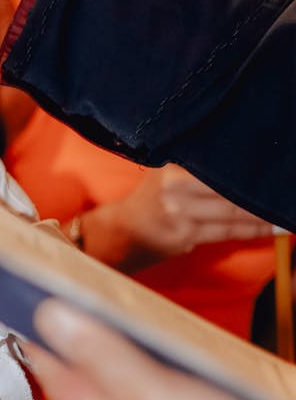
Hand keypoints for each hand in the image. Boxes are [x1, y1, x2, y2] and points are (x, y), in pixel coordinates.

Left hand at [23, 300, 290, 399]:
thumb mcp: (150, 393)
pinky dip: (144, 391)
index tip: (20, 313)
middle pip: (80, 389)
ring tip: (98, 344)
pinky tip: (158, 383)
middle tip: (56, 324)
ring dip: (105, 371)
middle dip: (69, 356)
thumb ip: (100, 355)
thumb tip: (49, 314)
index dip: (38, 341)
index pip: (52, 372)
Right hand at [85, 164, 273, 271]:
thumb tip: (244, 163)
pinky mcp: (185, 236)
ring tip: (288, 212)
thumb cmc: (152, 199)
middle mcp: (176, 189)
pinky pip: (228, 232)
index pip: (220, 167)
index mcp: (174, 169)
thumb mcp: (167, 173)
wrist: (121, 231)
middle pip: (231, 191)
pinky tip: (274, 228)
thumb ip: (197, 167)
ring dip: (265, 214)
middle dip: (262, 194)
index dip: (250, 170)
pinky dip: (254, 230)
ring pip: (234, 213)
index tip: (276, 168)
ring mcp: (180, 214)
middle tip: (288, 192)